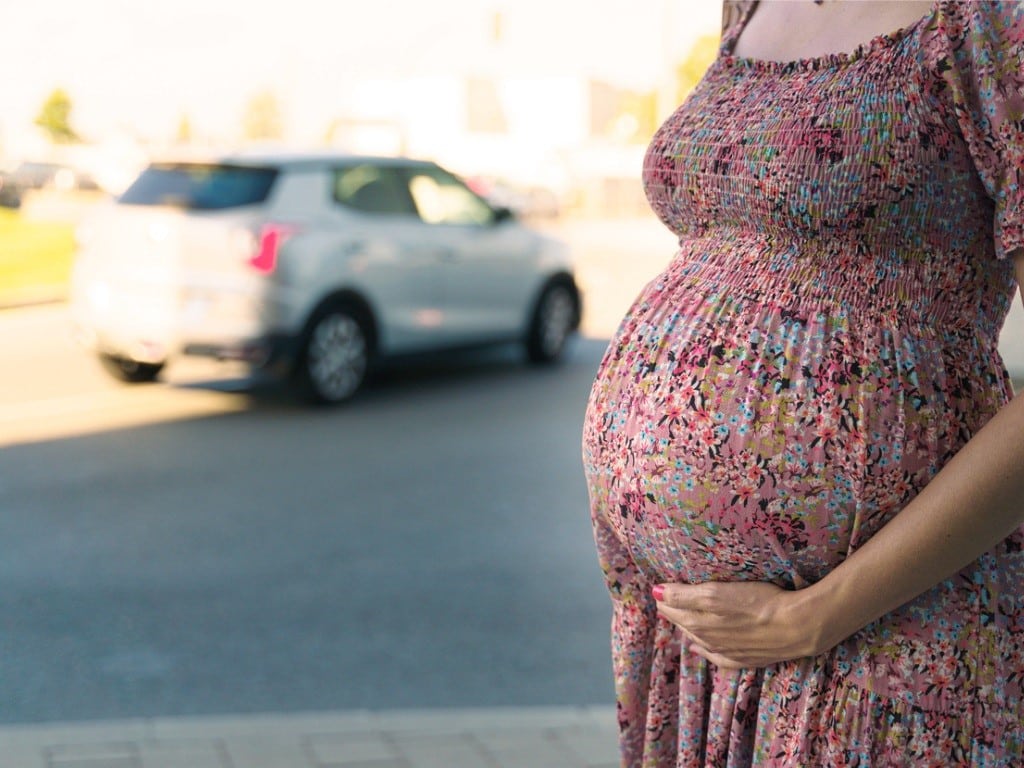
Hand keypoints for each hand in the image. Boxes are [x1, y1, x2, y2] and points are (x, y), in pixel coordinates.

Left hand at [653, 581, 827, 668]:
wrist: (796, 626)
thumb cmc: (759, 602)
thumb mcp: (716, 594)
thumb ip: (683, 595)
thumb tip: (656, 593)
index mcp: (700, 619)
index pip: (672, 606)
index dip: (664, 596)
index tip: (658, 587)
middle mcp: (709, 637)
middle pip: (682, 622)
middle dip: (672, 610)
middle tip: (665, 599)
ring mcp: (726, 649)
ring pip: (697, 637)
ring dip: (685, 626)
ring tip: (678, 616)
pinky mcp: (743, 658)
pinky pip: (716, 656)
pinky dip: (703, 650)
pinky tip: (696, 647)